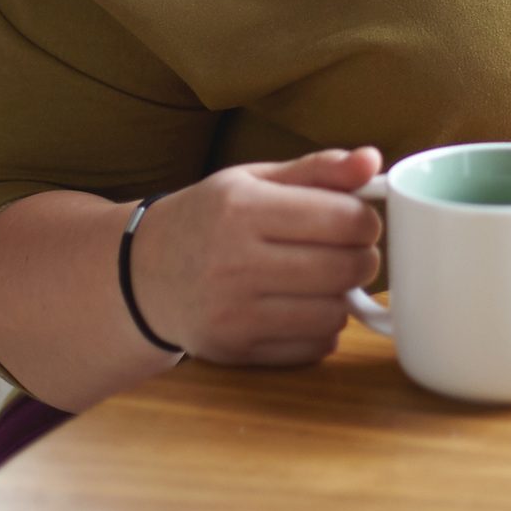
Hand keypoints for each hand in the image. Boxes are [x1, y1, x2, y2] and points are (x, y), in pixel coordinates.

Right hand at [127, 146, 385, 367]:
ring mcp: (232, 313)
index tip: (358, 221)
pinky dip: (321, 329)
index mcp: (242, 209)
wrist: (139, 275)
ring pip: (334, 313)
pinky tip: (302, 308)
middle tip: (349, 251)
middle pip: (345, 268)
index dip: (366, 221)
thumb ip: (318, 170)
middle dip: (362, 258)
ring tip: (323, 279)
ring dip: (342, 296)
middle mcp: (233, 263)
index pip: (343, 220)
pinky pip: (314, 347)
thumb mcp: (254, 180)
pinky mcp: (235, 351)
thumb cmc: (209, 219)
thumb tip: (371, 160)